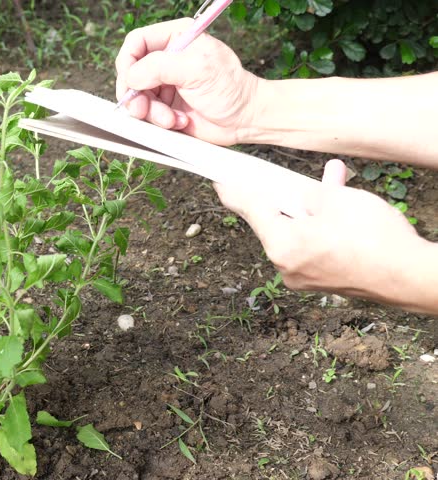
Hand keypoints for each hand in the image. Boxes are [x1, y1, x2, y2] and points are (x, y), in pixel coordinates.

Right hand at [115, 18, 259, 145]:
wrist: (244, 119)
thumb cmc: (230, 88)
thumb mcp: (195, 69)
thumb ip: (158, 67)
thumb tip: (131, 77)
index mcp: (176, 37)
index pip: (136, 42)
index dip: (127, 63)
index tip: (130, 83)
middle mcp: (167, 59)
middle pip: (131, 73)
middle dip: (136, 95)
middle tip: (143, 109)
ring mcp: (165, 83)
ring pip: (136, 97)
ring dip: (150, 112)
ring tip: (170, 119)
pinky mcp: (165, 105)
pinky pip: (146, 113)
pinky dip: (158, 121)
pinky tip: (178, 121)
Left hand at [215, 160, 433, 310]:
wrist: (412, 278)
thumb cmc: (375, 239)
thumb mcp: (336, 201)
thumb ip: (305, 191)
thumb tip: (290, 187)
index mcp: (282, 247)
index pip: (250, 210)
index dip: (235, 190)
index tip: (220, 180)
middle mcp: (286, 267)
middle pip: (271, 222)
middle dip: (280, 196)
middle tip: (273, 176)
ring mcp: (303, 277)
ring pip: (296, 232)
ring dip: (308, 208)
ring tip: (330, 182)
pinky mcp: (321, 280)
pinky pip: (312, 245)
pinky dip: (320, 225)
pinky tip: (338, 206)